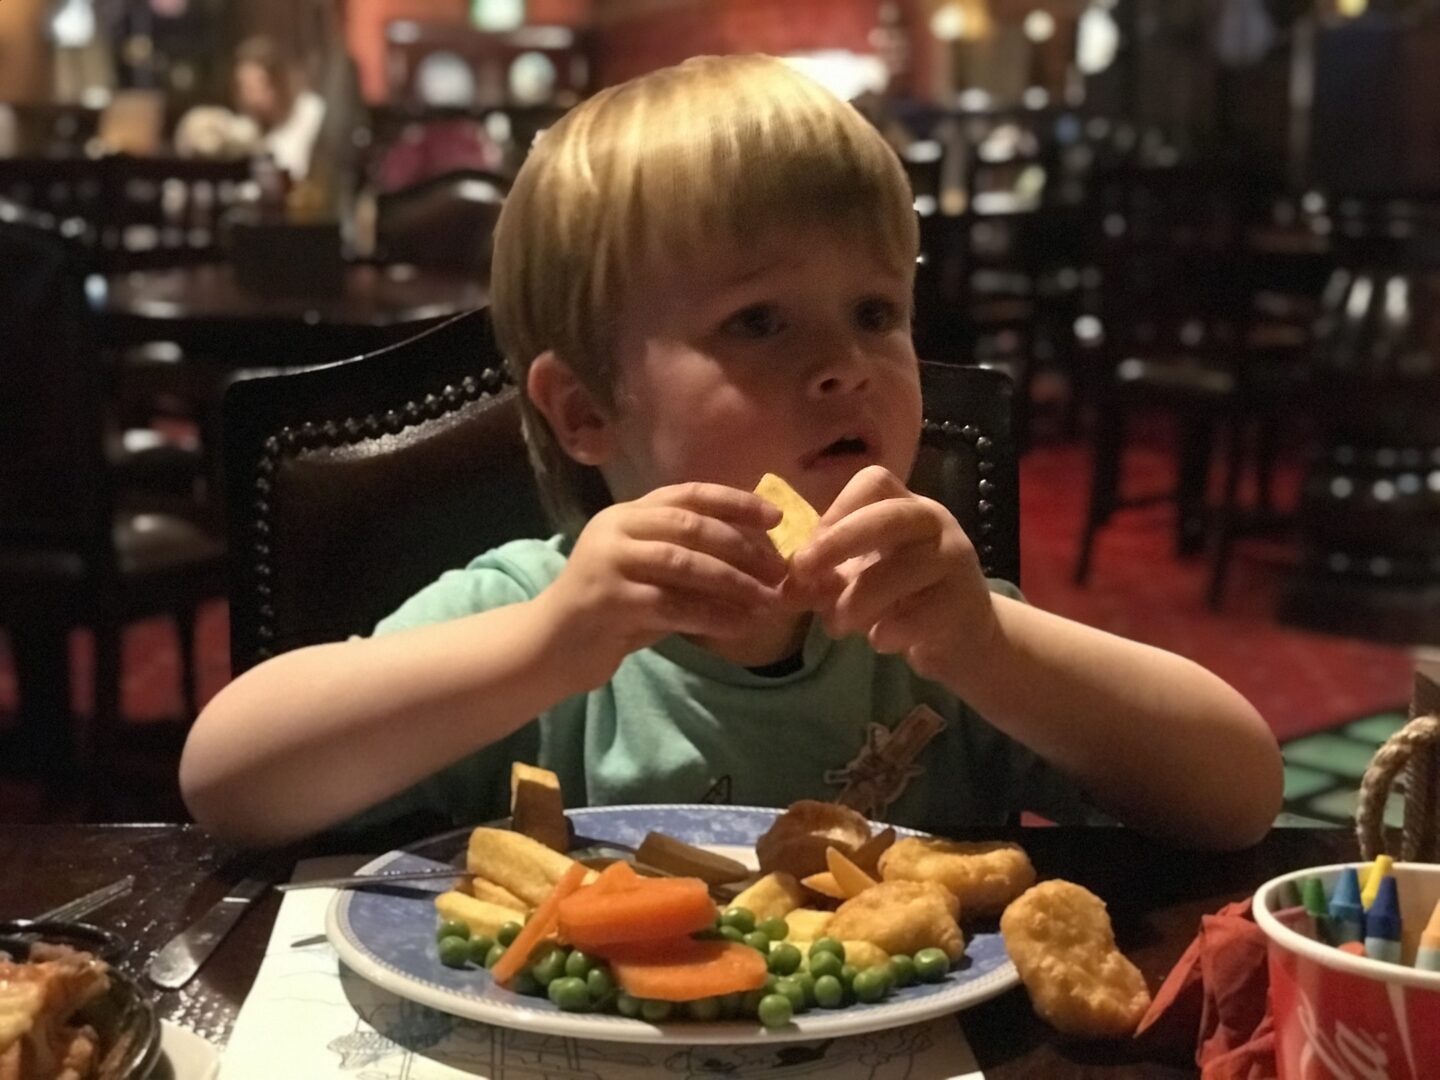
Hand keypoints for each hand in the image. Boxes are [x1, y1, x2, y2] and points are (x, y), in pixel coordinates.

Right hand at [539, 483, 787, 690]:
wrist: (549, 647)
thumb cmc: (609, 611)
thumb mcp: (648, 574)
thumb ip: (687, 558)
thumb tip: (755, 554)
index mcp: (627, 514)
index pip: (688, 494)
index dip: (735, 502)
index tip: (776, 517)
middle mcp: (616, 529)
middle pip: (691, 526)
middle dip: (743, 547)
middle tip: (778, 569)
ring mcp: (609, 563)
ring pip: (685, 564)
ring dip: (735, 583)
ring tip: (768, 601)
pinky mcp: (609, 601)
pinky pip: (673, 605)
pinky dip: (713, 615)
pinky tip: (740, 626)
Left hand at [787, 466, 996, 685]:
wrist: (958, 637)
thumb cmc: (901, 599)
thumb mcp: (855, 583)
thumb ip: (821, 582)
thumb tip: (784, 591)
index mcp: (905, 507)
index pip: (873, 482)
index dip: (835, 512)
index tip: (807, 552)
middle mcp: (934, 523)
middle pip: (889, 516)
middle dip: (838, 542)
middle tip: (803, 573)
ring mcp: (955, 560)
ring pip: (903, 569)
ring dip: (859, 599)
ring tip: (837, 626)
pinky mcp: (964, 602)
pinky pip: (924, 612)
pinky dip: (892, 629)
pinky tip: (879, 641)